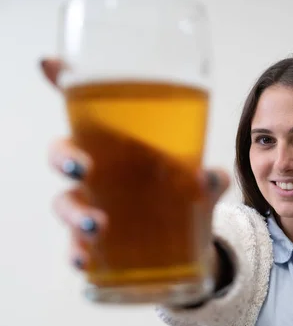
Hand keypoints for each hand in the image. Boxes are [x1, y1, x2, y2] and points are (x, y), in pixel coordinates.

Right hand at [42, 58, 229, 271]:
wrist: (190, 242)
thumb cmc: (184, 195)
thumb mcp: (201, 183)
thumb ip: (209, 178)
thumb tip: (209, 176)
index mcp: (120, 146)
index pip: (86, 111)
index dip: (63, 86)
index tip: (50, 64)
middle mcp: (99, 172)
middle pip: (64, 155)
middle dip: (65, 158)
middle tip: (81, 168)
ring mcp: (94, 206)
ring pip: (65, 202)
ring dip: (74, 212)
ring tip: (97, 224)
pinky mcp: (96, 242)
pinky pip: (76, 245)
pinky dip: (77, 253)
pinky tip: (83, 260)